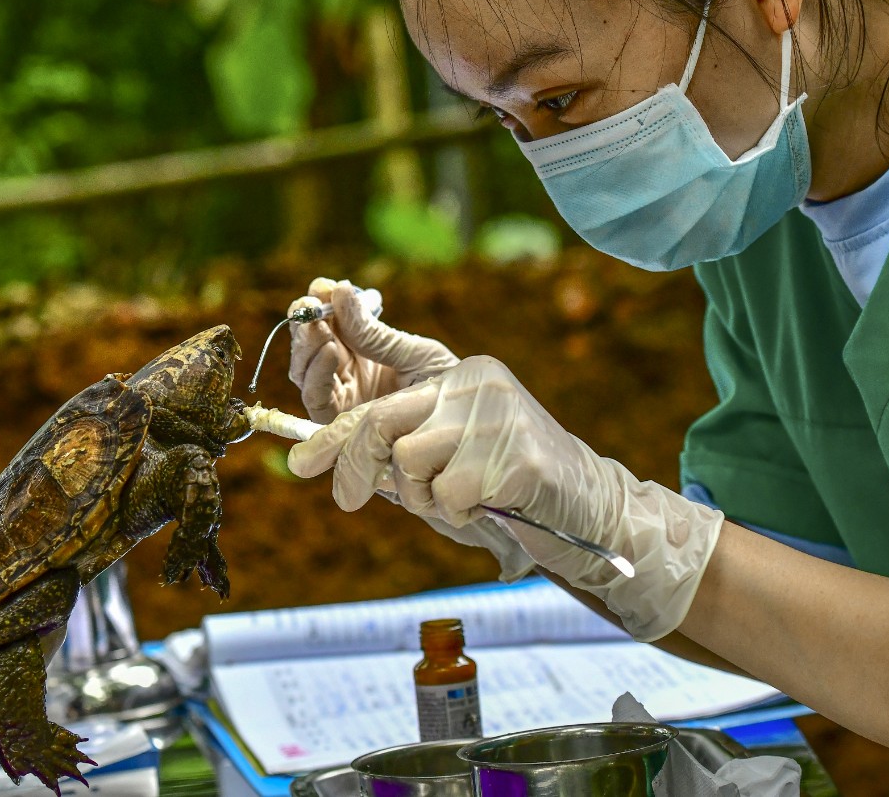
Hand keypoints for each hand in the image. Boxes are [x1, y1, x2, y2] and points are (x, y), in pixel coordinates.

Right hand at [288, 278, 459, 422]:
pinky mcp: (340, 423)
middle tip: (309, 303)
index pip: (331, 322)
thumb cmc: (445, 387)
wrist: (462, 426)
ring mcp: (342, 397)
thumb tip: (341, 291)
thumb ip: (374, 332)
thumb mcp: (413, 352)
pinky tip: (330, 350)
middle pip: (310, 345)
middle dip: (306, 321)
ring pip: (305, 370)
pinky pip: (316, 398)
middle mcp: (347, 372)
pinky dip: (317, 374)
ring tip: (317, 325)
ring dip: (306, 345)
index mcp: (363, 350)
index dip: (322, 302)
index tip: (323, 286)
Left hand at [289, 357, 724, 640]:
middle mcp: (477, 383)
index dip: (336, 427)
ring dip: (423, 497)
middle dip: (353, 467)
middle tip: (345, 500)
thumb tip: (334, 461)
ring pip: (412, 463)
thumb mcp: (451, 452)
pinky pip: (453, 494)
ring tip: (457, 500)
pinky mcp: (519, 458)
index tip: (299, 462)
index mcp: (460, 374)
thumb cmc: (508, 482)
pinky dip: (459, 515)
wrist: (589, 504)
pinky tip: (488, 509)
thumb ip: (404, 443)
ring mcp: (499, 417)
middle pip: (383, 422)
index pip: (384, 391)